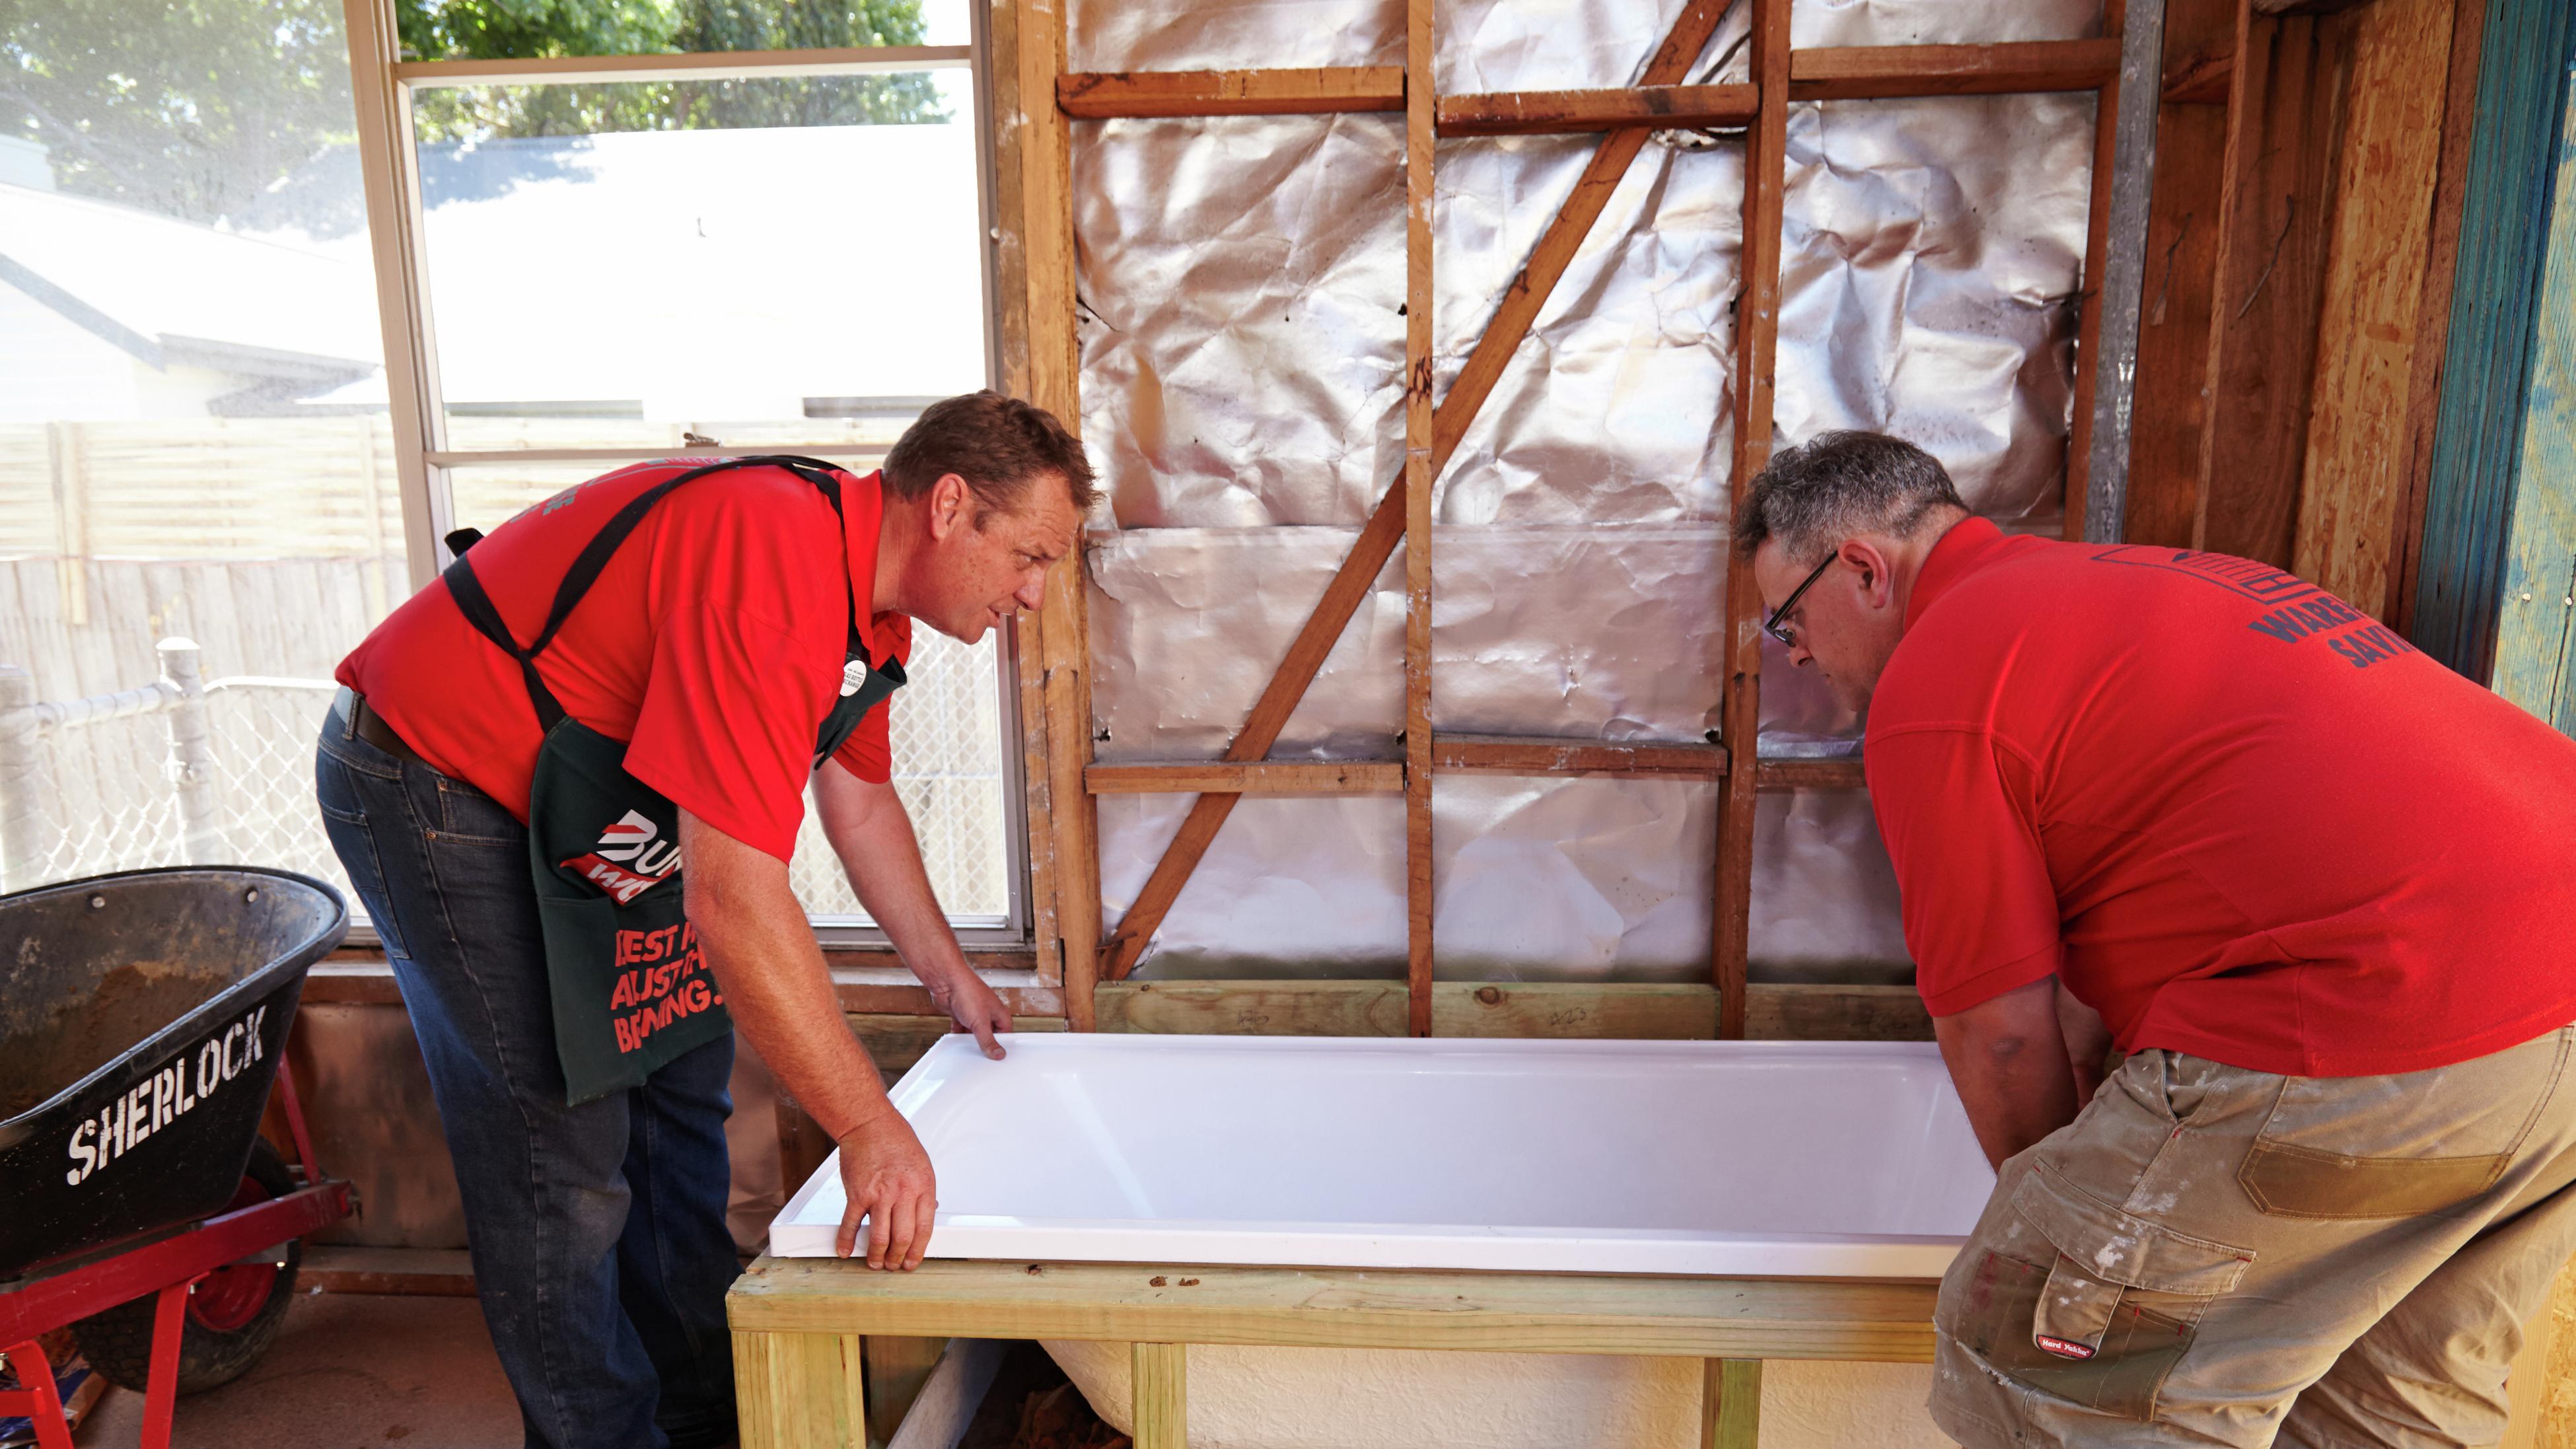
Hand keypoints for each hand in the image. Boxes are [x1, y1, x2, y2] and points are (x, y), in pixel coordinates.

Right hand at [835, 1108, 935, 1268]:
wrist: (869, 1124)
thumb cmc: (895, 1141)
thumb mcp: (922, 1165)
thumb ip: (923, 1192)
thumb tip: (927, 1212)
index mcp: (922, 1187)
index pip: (924, 1229)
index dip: (917, 1251)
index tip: (911, 1262)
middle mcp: (903, 1193)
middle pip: (903, 1238)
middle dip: (897, 1258)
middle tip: (893, 1265)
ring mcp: (879, 1194)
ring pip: (880, 1237)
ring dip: (876, 1256)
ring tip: (875, 1262)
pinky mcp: (857, 1194)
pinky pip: (852, 1223)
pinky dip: (846, 1240)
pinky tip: (845, 1250)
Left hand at [926, 965, 1012, 1059]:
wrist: (946, 981)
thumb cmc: (968, 992)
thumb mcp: (980, 1023)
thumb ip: (988, 1041)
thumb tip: (998, 1054)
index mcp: (999, 1012)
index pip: (1006, 1032)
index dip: (1002, 1044)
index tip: (997, 1055)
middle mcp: (987, 1012)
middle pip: (989, 1033)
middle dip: (984, 1042)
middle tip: (981, 1054)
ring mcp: (973, 1012)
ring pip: (974, 1032)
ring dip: (969, 1039)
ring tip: (967, 1048)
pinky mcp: (959, 1013)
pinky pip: (961, 1028)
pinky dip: (958, 1034)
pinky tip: (956, 1039)